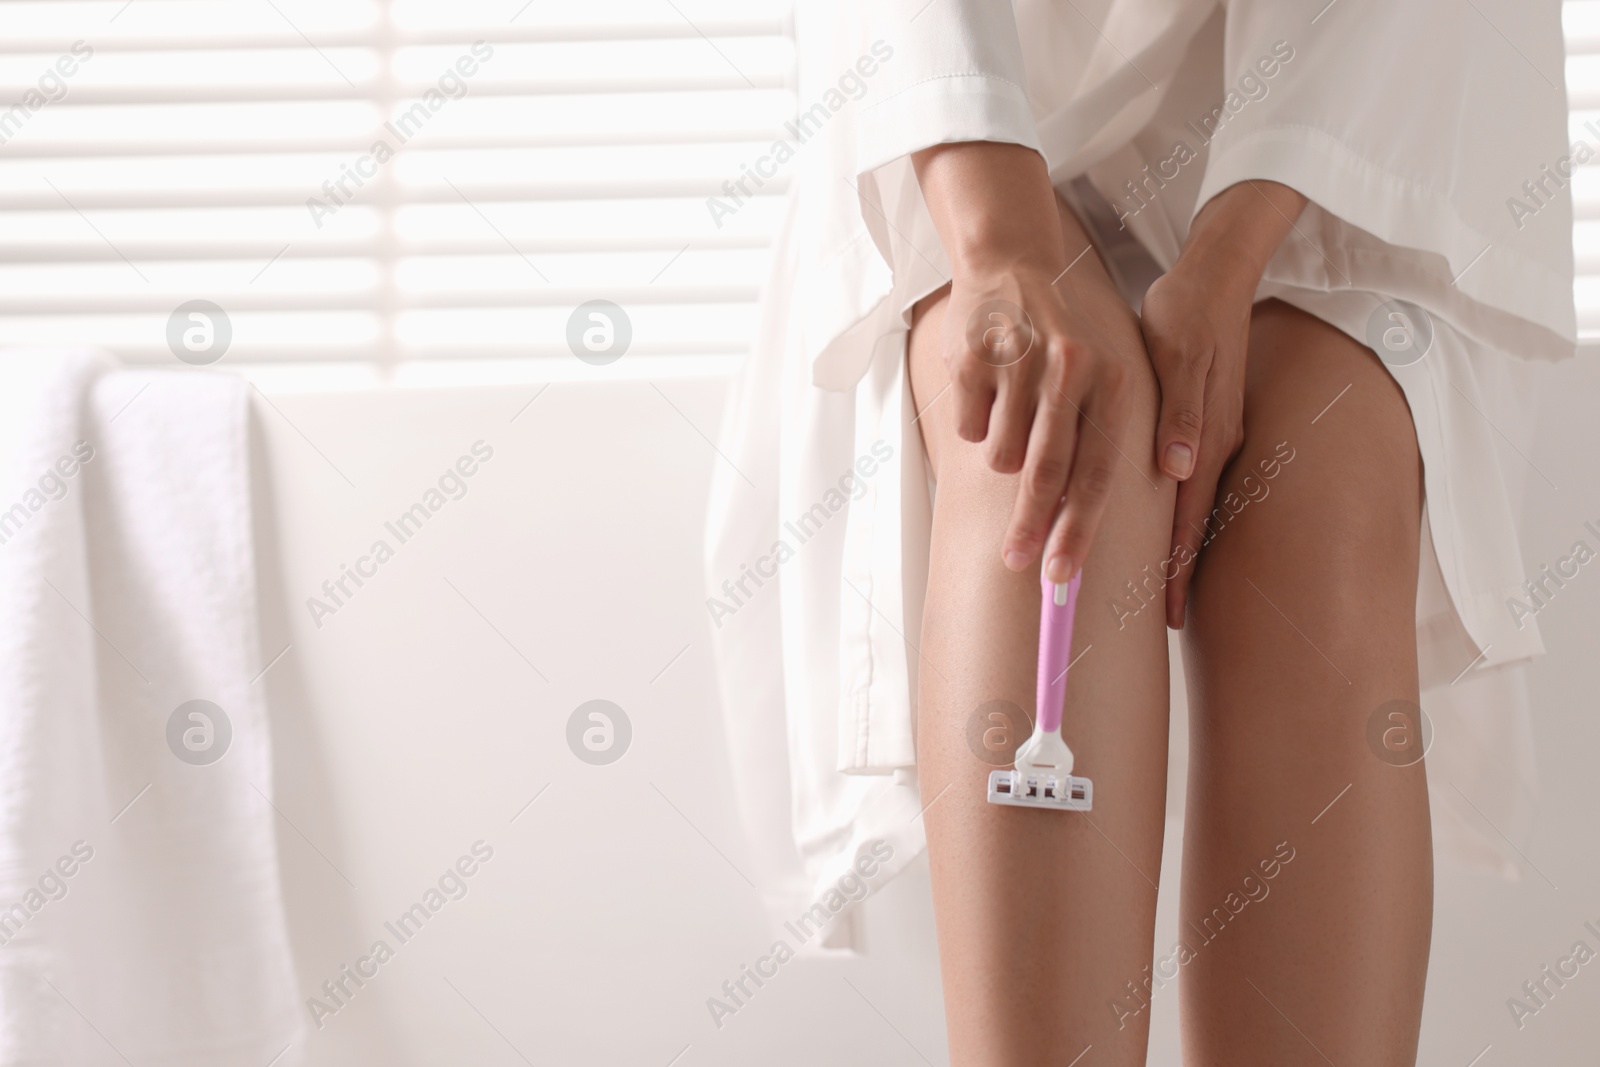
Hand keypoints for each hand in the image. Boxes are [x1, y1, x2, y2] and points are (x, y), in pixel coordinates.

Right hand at [939, 255, 1139, 582]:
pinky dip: (974, 423)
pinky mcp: (976, 356)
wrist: (1014, 260)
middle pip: (1046, 472)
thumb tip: (1080, 535)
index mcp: (1113, 381)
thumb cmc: (1062, 341)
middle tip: (1017, 563)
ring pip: (1001, 454)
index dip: (1078, 530)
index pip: (1098, 472)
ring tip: (1009, 419)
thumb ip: (1098, 444)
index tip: (1061, 577)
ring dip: (1001, 455)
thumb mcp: (1100, 379)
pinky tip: (987, 390)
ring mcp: (1020, 361)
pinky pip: (969, 426)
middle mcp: (1072, 369)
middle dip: (1030, 526)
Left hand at [1142, 180, 1306, 626]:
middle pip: (1190, 524)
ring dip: (1176, 549)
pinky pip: (1190, 482)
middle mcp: (1212, 444)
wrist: (1217, 273)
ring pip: (1190, 507)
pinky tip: (1166, 531)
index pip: (1186, 518)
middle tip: (1162, 624)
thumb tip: (1181, 466)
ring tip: (1162, 593)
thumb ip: (1182, 413)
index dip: (1175, 568)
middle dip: (1176, 573)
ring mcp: (1212, 435)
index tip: (1166, 615)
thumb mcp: (1180, 355)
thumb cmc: (1186, 311)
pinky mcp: (1206, 423)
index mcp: (1203, 435)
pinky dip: (1178, 514)